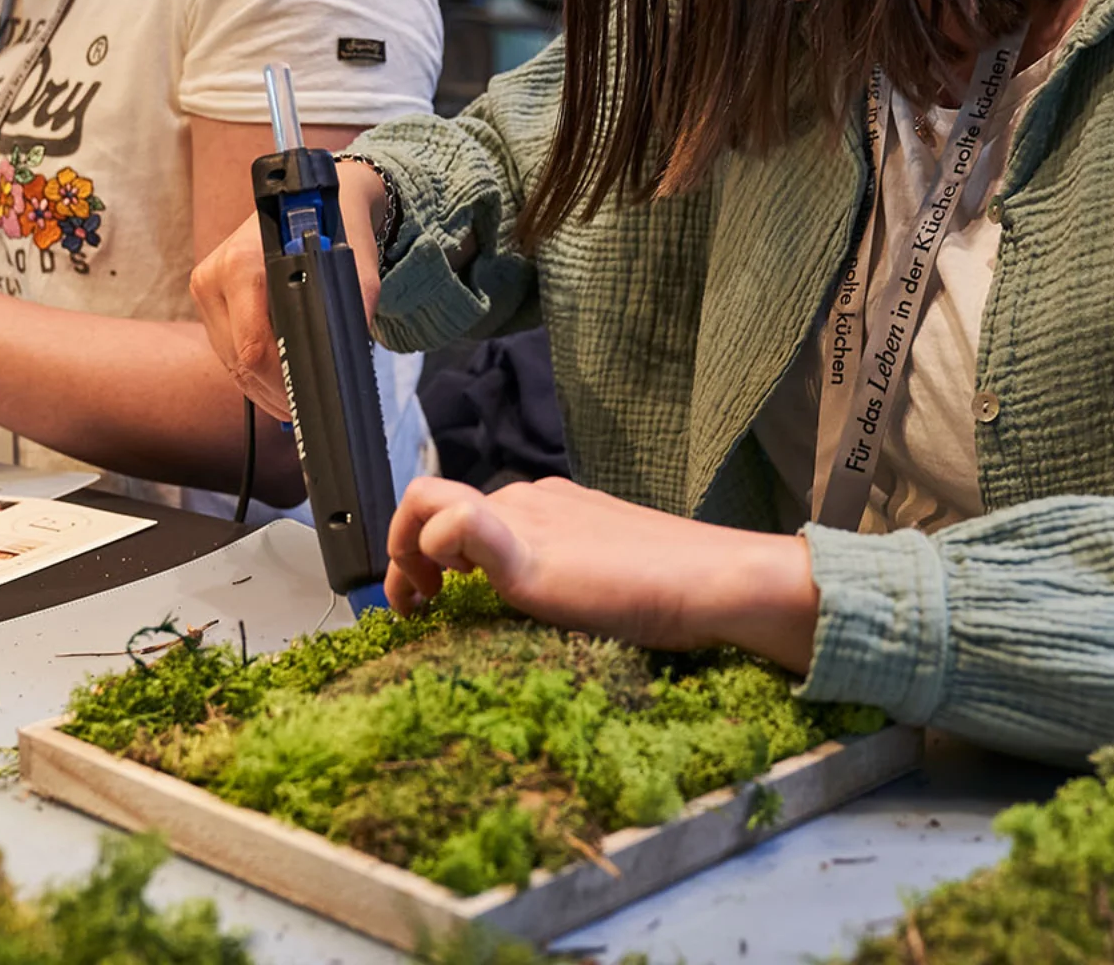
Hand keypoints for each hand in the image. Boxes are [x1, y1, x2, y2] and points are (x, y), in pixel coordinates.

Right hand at [189, 159, 386, 419]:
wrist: (315, 197)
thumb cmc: (338, 230)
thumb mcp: (357, 268)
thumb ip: (354, 309)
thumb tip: (345, 363)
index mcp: (243, 262)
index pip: (254, 346)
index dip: (281, 384)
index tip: (307, 402)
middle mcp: (215, 274)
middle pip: (239, 360)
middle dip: (273, 393)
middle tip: (304, 414)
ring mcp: (206, 287)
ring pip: (229, 361)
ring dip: (262, 387)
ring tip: (294, 404)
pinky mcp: (207, 298)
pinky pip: (227, 349)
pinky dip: (252, 370)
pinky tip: (277, 383)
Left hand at [383, 477, 821, 671]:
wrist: (711, 580)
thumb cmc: (675, 589)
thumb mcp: (602, 579)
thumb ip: (567, 581)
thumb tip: (547, 614)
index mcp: (549, 503)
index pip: (467, 506)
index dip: (431, 546)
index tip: (433, 595)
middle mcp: (530, 499)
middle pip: (434, 503)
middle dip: (404, 552)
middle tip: (414, 606)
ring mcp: (526, 516)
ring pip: (427, 502)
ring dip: (402, 550)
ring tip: (415, 605)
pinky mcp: (526, 547)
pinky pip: (454, 521)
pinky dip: (428, 548)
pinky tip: (442, 592)